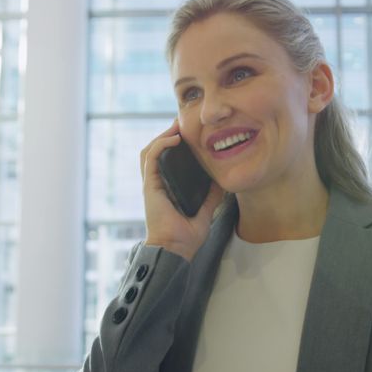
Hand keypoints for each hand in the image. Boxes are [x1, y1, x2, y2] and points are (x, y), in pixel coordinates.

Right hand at [140, 118, 224, 261]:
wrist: (176, 249)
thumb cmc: (186, 236)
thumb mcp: (205, 212)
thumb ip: (211, 197)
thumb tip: (222, 183)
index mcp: (167, 188)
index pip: (166, 160)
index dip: (173, 144)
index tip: (188, 133)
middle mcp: (156, 183)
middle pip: (156, 151)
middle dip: (167, 134)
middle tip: (182, 123)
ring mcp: (151, 183)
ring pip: (150, 150)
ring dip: (162, 135)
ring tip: (177, 126)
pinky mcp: (150, 185)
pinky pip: (151, 158)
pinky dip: (161, 144)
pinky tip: (174, 138)